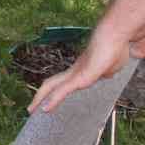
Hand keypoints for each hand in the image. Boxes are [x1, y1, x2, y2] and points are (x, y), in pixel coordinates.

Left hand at [28, 25, 143, 113]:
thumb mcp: (110, 67)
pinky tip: (45, 108)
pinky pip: (63, 90)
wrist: (115, 34)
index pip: (62, 83)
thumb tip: (104, 75)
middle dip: (40, 96)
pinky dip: (53, 100)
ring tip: (30, 110)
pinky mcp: (82, 76)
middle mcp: (74, 71)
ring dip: (41, 99)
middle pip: (52, 84)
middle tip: (30, 108)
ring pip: (53, 87)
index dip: (53, 92)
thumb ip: (104, 72)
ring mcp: (77, 73)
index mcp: (80, 70)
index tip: (46, 102)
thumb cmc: (115, 46)